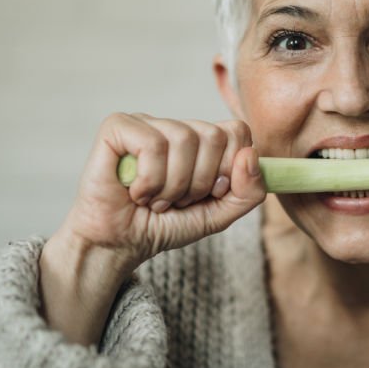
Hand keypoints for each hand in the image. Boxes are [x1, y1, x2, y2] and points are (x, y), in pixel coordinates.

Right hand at [40, 113, 265, 344]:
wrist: (119, 244)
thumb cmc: (164, 225)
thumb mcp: (218, 215)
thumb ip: (247, 192)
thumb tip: (250, 155)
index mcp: (201, 141)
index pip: (237, 131)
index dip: (230, 168)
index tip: (210, 193)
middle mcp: (175, 126)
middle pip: (213, 135)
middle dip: (199, 182)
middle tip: (176, 200)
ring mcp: (146, 123)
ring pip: (184, 139)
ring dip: (171, 186)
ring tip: (155, 199)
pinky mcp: (118, 127)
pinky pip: (152, 144)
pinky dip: (149, 180)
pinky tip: (136, 191)